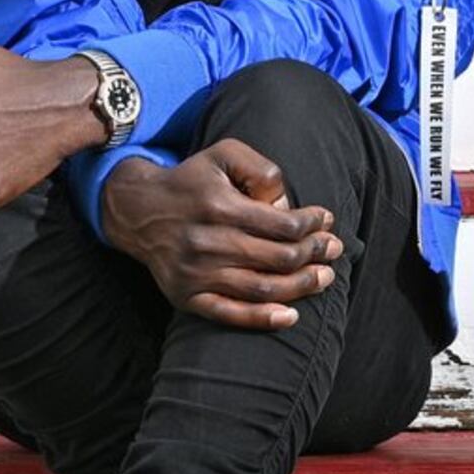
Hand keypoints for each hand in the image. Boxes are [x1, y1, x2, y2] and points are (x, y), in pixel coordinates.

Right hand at [96, 141, 342, 330]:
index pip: (283, 225)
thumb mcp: (224, 154)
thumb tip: (286, 206)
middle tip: (334, 250)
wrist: (138, 211)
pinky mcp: (186, 297)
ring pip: (262, 288)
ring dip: (301, 286)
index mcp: (220, 206)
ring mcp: (196, 274)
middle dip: (315, 254)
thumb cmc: (192, 180)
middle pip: (278, 258)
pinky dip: (263, 319)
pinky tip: (291, 316)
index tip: (327, 221)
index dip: (312, 225)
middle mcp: (208, 243)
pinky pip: (229, 315)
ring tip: (324, 278)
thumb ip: (262, 170)